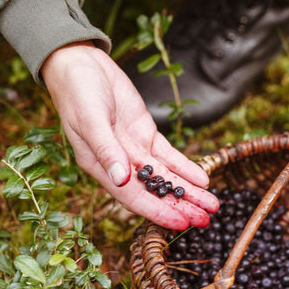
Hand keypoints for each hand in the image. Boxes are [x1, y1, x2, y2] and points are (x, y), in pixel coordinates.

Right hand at [41, 41, 219, 229]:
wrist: (82, 65)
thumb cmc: (77, 92)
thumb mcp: (89, 119)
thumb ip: (105, 149)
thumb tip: (120, 179)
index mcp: (100, 166)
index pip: (133, 197)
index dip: (158, 211)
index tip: (182, 223)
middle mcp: (119, 162)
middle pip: (154, 190)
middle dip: (180, 205)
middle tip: (207, 219)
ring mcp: (134, 147)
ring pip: (165, 175)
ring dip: (188, 189)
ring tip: (211, 203)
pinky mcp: (144, 131)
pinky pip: (168, 154)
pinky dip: (184, 166)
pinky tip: (201, 177)